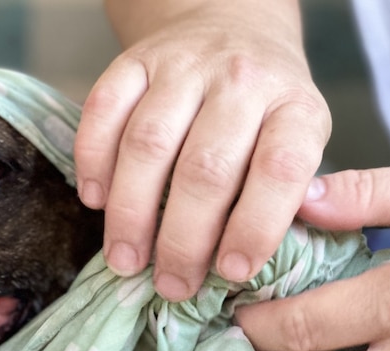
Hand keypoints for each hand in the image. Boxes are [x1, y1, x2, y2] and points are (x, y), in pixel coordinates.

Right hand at [75, 0, 330, 300]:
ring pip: (148, 144)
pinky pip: (103, 109)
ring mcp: (184, 65)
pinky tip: (94, 200)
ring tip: (125, 260)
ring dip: (131, 212)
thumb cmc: (265, 107)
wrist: (231, 26)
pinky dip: (93, 160)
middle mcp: (242, 80)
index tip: (231, 273)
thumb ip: (281, 194)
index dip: (256, 226)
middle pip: (206, 168)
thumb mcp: (297, 141)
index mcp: (294, 107)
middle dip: (183, 239)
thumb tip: (239, 266)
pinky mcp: (134, 60)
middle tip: (171, 285)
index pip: (281, 168)